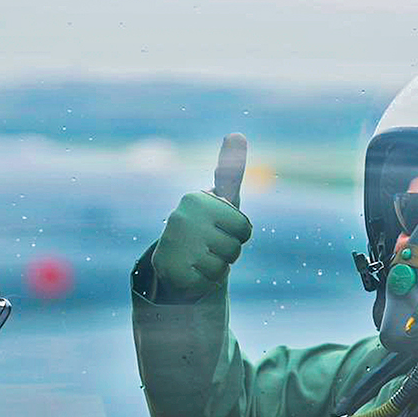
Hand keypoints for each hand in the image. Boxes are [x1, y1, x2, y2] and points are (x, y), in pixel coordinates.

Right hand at [151, 133, 251, 301]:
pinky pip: (209, 281)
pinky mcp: (172, 271)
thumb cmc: (204, 226)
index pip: (245, 228)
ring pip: (222, 266)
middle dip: (228, 251)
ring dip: (216, 266)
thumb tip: (237, 134)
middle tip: (209, 245)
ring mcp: (176, 245)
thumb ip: (230, 169)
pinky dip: (204, 281)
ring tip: (200, 257)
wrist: (173, 259)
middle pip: (235, 248)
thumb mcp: (221, 198)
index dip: (239, 233)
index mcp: (197, 199)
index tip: (221, 227)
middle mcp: (183, 218)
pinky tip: (192, 271)